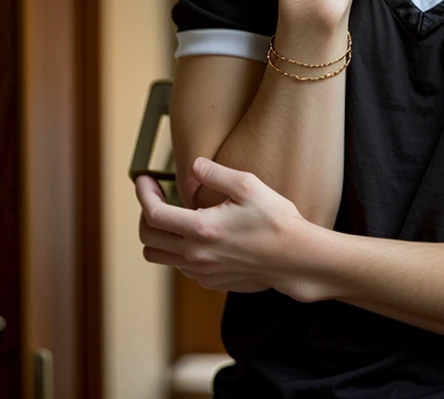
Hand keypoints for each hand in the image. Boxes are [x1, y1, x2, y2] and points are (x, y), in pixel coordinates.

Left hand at [136, 159, 310, 295]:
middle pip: (147, 238)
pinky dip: (178, 249)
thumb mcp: (248, 185)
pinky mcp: (211, 282)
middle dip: (146, 212)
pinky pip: (180, 267)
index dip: (144, 193)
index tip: (144, 179)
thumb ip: (215, 173)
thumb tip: (194, 165)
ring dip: (158, 234)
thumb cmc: (275, 219)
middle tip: (157, 194)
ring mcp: (201, 272)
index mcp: (200, 229)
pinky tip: (197, 234)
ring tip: (173, 214)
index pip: (153, 214)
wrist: (295, 259)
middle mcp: (195, 255)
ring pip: (159, 257)